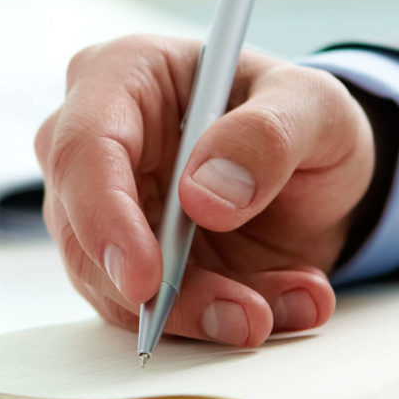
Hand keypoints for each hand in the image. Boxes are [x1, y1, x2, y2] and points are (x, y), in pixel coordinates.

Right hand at [35, 34, 374, 346]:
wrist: (316, 171)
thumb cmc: (299, 116)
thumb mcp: (314, 105)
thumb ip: (267, 138)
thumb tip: (203, 196)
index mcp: (121, 77)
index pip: (82, 148)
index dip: (104, 218)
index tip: (147, 277)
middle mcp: (96, 145)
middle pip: (84, 234)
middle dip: (167, 290)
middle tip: (244, 316)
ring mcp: (103, 211)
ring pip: (116, 288)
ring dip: (204, 312)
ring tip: (281, 305)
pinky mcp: (127, 265)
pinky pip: (154, 313)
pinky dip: (219, 321)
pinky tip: (280, 303)